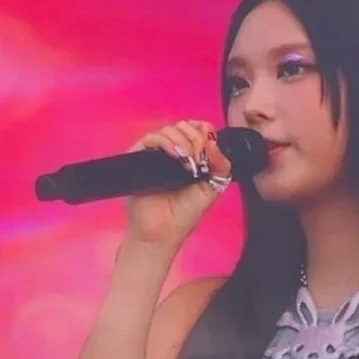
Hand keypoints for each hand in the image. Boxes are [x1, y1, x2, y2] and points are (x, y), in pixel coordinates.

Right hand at [124, 120, 232, 249]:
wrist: (163, 232)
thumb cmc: (184, 213)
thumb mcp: (213, 186)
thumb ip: (220, 163)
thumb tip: (212, 141)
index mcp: (188, 156)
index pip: (196, 129)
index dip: (204, 131)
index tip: (209, 145)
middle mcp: (170, 153)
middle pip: (183, 126)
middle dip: (196, 138)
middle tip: (199, 158)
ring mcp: (153, 155)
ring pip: (168, 130)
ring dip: (184, 141)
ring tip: (189, 161)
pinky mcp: (137, 159)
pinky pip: (150, 139)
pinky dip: (167, 143)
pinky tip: (177, 156)